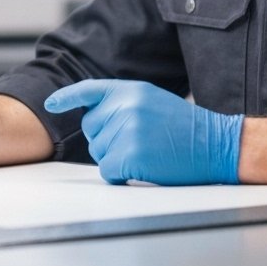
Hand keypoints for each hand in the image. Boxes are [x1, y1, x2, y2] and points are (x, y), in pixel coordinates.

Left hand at [44, 79, 242, 185]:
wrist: (215, 143)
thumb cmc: (186, 127)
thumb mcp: (152, 101)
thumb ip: (123, 103)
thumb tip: (94, 115)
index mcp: (130, 90)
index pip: (90, 90)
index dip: (67, 97)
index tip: (51, 104)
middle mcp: (125, 106)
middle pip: (91, 128)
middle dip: (106, 139)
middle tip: (138, 141)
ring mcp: (127, 130)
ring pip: (99, 151)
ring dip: (117, 158)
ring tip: (147, 152)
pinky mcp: (131, 155)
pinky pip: (107, 171)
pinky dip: (120, 175)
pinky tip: (143, 168)